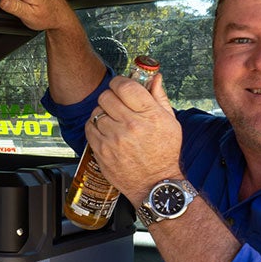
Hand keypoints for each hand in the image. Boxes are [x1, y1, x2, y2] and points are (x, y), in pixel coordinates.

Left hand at [87, 70, 184, 198]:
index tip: (120, 85)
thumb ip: (159, 97)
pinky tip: (104, 130)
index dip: (119, 82)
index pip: (125, 86)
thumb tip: (155, 77)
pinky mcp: (102, 151)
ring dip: (102, 112)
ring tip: (112, 119)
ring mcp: (114, 139)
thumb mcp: (170, 122)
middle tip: (116, 103)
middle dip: (110, 96)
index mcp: (150, 115)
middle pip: (107, 96)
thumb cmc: (165, 153)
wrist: (156, 185)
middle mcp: (131, 125)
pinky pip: (89, 127)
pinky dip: (94, 126)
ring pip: (97, 111)